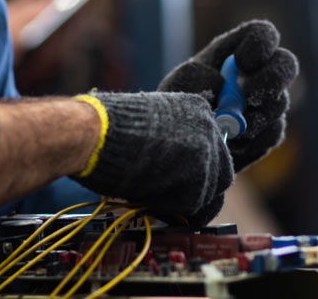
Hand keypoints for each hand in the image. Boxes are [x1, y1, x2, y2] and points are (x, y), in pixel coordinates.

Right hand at [72, 92, 232, 226]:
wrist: (96, 134)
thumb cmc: (108, 129)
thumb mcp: (148, 125)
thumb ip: (169, 142)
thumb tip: (172, 169)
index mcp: (196, 108)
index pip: (211, 148)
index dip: (196, 170)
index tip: (179, 181)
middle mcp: (209, 127)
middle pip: (221, 172)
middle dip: (200, 190)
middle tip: (173, 201)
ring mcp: (208, 152)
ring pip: (209, 192)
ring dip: (183, 201)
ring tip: (154, 200)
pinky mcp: (201, 178)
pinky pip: (195, 205)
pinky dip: (174, 209)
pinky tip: (151, 200)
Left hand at [158, 20, 298, 171]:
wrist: (181, 143)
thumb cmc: (178, 104)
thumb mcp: (177, 85)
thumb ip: (194, 77)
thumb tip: (221, 84)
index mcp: (236, 51)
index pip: (263, 35)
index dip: (261, 45)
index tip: (243, 63)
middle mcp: (258, 72)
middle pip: (286, 64)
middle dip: (273, 81)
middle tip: (249, 99)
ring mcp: (268, 102)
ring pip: (279, 103)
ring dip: (254, 118)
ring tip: (224, 130)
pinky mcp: (269, 130)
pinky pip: (273, 133)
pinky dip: (251, 141)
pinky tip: (229, 145)